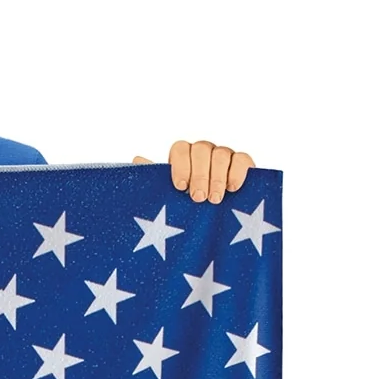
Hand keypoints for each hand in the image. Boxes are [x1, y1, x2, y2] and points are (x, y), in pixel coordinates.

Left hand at [131, 141, 253, 203]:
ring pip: (221, 154)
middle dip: (200, 175)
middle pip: (201, 149)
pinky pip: (242, 159)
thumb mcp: (167, 201)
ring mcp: (224, 157)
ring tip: (214, 200)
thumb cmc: (186, 212)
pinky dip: (237, 171)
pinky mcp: (242, 165)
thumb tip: (136, 160)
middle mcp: (204, 154)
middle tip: (198, 199)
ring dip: (217, 177)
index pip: (180, 149)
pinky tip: (233, 188)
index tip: (180, 188)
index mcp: (184, 158)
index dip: (181, 166)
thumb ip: (155, 181)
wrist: (213, 229)